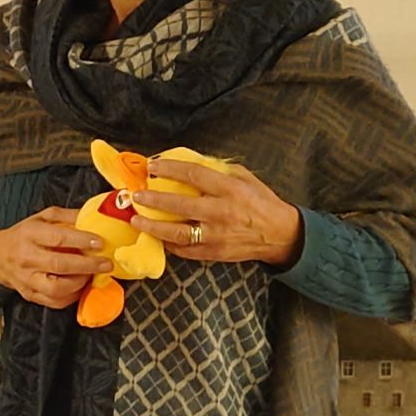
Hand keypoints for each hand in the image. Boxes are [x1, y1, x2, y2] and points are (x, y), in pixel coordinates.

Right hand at [0, 207, 112, 307]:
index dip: (81, 241)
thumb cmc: (23, 235)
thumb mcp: (41, 218)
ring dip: (80, 283)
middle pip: (59, 265)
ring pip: (57, 288)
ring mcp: (27, 279)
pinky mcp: (30, 294)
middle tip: (105, 264)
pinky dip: (72, 296)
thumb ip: (66, 216)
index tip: (100, 243)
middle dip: (87, 265)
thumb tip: (92, 217)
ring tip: (92, 275)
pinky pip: (55, 301)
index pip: (58, 238)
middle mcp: (27, 258)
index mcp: (29, 235)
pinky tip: (80, 286)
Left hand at [129, 158, 303, 266]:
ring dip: (153, 225)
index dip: (169, 169)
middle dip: (154, 199)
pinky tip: (156, 235)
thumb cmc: (261, 203)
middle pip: (179, 204)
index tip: (152, 166)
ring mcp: (215, 235)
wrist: (279, 234)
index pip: (193, 174)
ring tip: (136, 219)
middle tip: (137, 195)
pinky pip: (184, 249)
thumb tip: (189, 163)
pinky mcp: (213, 252)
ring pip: (177, 232)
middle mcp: (221, 212)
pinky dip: (168, 242)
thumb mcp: (245, 178)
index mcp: (230, 189)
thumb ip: (218, 170)